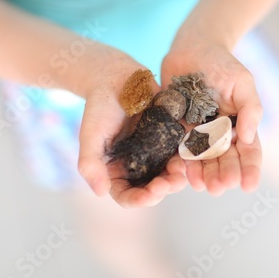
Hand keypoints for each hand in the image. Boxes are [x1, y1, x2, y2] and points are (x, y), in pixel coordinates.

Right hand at [77, 54, 186, 207]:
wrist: (116, 77)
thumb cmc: (98, 106)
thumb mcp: (90, 135)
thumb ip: (91, 164)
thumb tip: (100, 192)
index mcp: (116, 170)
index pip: (127, 195)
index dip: (139, 200)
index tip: (150, 195)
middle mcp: (137, 166)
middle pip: (152, 188)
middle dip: (162, 190)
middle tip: (169, 184)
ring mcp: (154, 153)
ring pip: (169, 174)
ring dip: (176, 178)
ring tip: (180, 172)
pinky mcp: (169, 138)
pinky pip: (180, 153)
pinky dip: (186, 158)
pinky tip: (188, 156)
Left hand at [161, 36, 262, 195]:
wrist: (192, 49)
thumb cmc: (222, 63)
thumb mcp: (243, 82)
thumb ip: (250, 108)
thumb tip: (248, 137)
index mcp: (239, 125)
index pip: (249, 152)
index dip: (250, 169)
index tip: (248, 185)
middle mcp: (219, 134)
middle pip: (225, 160)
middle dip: (224, 175)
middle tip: (221, 187)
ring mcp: (197, 134)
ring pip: (202, 161)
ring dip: (204, 175)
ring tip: (203, 187)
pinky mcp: (176, 130)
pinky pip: (179, 150)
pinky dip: (182, 163)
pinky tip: (182, 174)